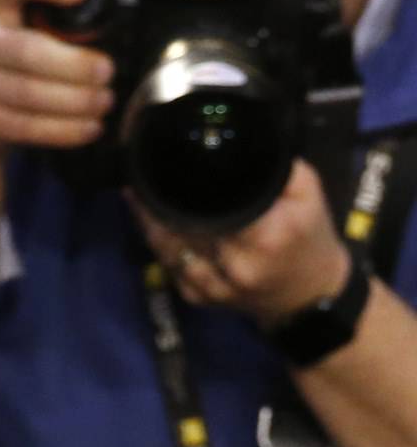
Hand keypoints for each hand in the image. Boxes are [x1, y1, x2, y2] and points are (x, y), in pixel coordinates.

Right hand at [0, 0, 113, 163]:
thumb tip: (118, 11)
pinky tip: (89, 127)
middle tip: (107, 71)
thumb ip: (58, 7)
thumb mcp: (28, 14)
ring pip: (28, 93)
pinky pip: (25, 126)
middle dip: (74, 64)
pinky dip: (62, 130)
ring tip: (104, 101)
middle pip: (27, 50)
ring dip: (74, 101)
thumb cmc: (17, 45)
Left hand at [136, 162, 354, 330]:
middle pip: (181, 228)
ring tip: (136, 196)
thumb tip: (237, 147)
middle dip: (159, 203)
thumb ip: (276, 169)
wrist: (307, 295)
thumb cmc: (309, 236)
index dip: (183, 188)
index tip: (165, 165)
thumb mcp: (308, 194)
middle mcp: (233, 265)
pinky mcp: (199, 300)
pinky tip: (148, 225)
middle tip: (142, 177)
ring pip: (167, 250)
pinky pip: (169, 268)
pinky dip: (158, 246)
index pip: (210, 207)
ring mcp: (213, 288)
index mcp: (262, 235)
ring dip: (149, 224)